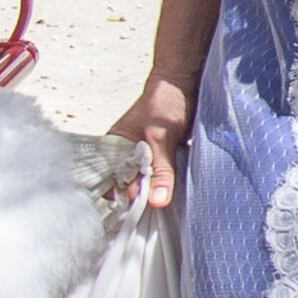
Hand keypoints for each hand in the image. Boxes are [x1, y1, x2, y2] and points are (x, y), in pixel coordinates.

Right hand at [111, 75, 193, 209]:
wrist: (184, 82)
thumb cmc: (166, 103)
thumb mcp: (162, 137)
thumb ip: (161, 169)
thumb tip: (157, 202)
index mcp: (115, 149)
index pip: (113, 185)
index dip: (126, 201)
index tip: (141, 215)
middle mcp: (126, 156)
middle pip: (128, 189)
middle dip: (141, 202)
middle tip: (155, 213)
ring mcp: (143, 158)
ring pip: (146, 185)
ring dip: (155, 195)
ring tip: (165, 208)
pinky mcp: (160, 159)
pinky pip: (159, 179)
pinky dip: (165, 186)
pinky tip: (173, 197)